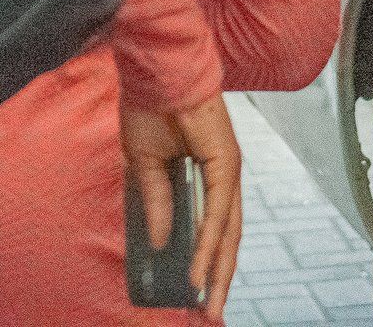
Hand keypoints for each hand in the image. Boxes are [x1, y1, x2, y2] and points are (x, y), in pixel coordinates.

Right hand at [119, 96, 243, 319]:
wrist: (157, 71)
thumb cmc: (150, 108)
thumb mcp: (144, 165)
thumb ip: (155, 202)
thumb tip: (157, 241)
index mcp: (206, 175)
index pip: (213, 229)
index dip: (207, 261)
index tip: (197, 294)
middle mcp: (224, 178)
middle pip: (226, 239)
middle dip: (217, 279)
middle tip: (208, 315)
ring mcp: (228, 172)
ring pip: (227, 233)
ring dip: (217, 271)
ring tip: (206, 304)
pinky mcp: (226, 166)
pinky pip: (218, 215)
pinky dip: (208, 245)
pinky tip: (200, 270)